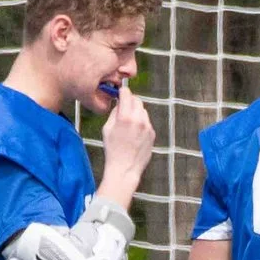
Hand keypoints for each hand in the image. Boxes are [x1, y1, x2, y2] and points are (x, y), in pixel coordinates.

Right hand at [98, 87, 154, 202]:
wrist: (125, 167)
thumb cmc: (112, 149)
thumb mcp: (107, 128)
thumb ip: (115, 113)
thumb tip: (120, 103)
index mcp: (125, 117)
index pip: (127, 94)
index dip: (122, 92)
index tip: (120, 93)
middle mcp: (139, 119)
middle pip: (137, 100)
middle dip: (130, 101)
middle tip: (123, 107)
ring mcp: (148, 126)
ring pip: (143, 111)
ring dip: (136, 112)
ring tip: (128, 123)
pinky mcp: (153, 133)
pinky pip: (146, 122)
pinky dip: (141, 122)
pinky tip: (134, 133)